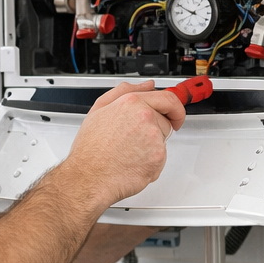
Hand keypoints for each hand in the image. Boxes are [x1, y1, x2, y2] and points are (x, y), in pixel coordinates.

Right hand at [59, 81, 185, 209]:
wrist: (89, 177)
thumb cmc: (90, 148)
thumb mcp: (99, 110)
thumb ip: (125, 91)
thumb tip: (147, 85)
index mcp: (132, 102)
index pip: (168, 99)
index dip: (174, 108)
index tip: (174, 114)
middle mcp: (145, 117)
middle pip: (166, 121)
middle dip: (156, 130)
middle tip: (136, 140)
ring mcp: (153, 138)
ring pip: (162, 140)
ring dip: (151, 146)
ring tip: (128, 152)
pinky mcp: (158, 158)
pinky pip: (160, 158)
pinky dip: (150, 163)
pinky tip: (131, 162)